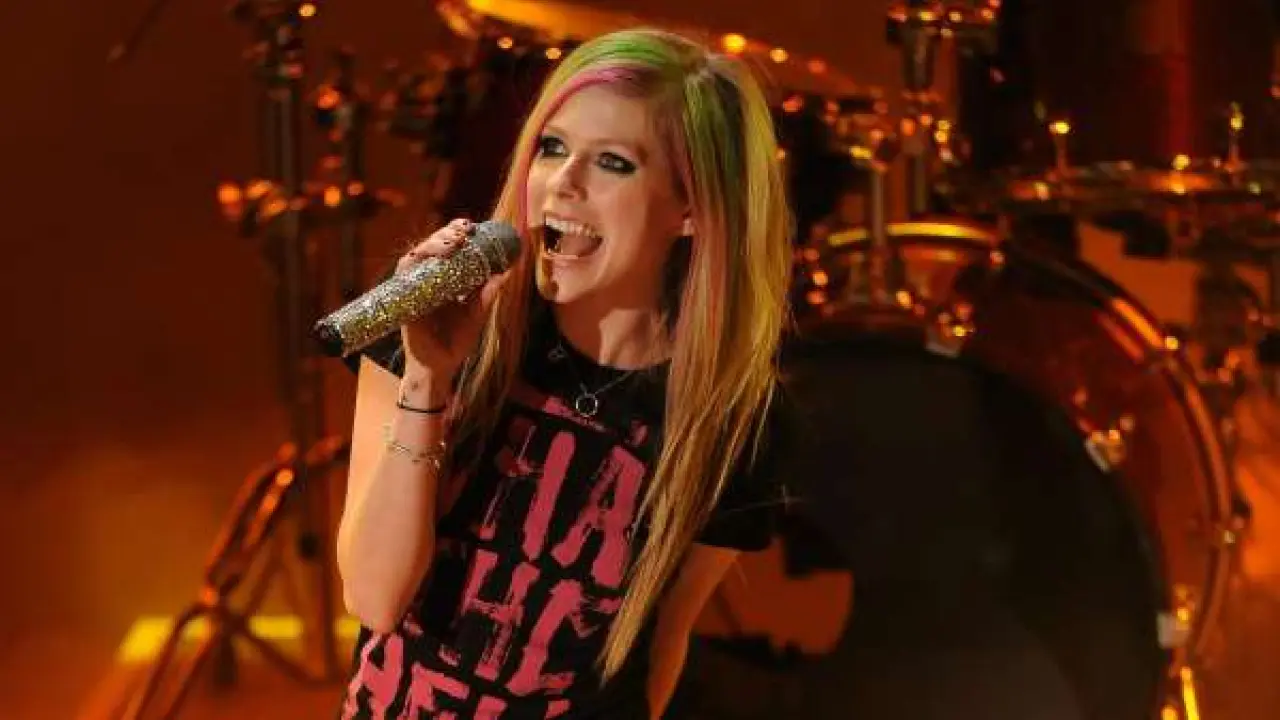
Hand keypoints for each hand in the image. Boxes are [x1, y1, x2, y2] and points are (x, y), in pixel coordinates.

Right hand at [395, 217, 508, 382]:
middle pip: (431, 248)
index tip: (472, 227)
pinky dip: (413, 263)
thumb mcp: (477, 316)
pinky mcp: (404, 301)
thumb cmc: (455, 343)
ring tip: (452, 241)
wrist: (440, 368)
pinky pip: (403, 276)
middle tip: (464, 230)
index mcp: (445, 282)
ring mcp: (414, 290)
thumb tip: (505, 273)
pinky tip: (427, 256)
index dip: (456, 235)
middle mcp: (427, 282)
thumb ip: (487, 295)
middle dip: (446, 233)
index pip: (448, 251)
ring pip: (416, 256)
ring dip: (433, 244)